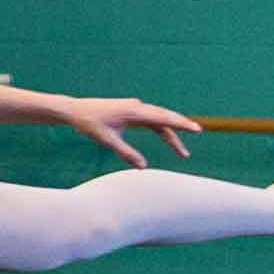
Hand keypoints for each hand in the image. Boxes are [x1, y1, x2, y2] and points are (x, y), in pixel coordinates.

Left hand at [62, 96, 199, 168]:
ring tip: (182, 152)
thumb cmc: (89, 124)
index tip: (196, 129)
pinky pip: (151, 120)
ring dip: (171, 134)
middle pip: (165, 118)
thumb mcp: (107, 141)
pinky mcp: (130, 110)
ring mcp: (134, 107)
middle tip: (198, 137)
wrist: (74, 110)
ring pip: (159, 120)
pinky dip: (161, 129)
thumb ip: (125, 154)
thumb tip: (143, 167)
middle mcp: (136, 106)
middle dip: (181, 129)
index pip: (162, 118)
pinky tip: (169, 138)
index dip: (181, 124)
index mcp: (133, 111)